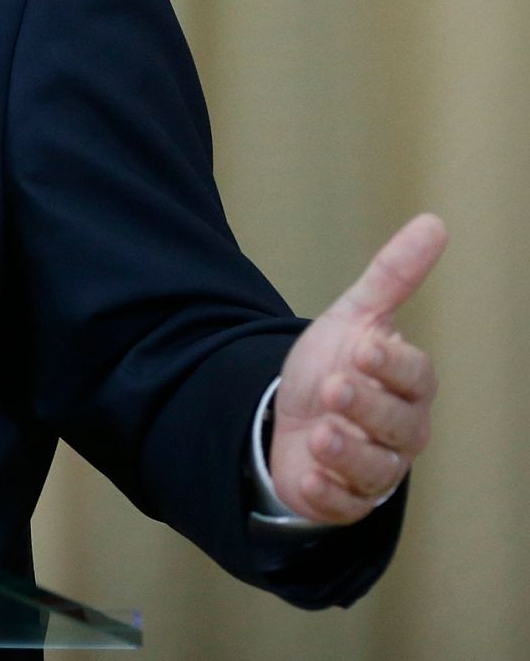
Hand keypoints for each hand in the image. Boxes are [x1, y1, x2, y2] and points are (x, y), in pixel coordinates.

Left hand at [270, 212, 445, 524]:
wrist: (292, 413)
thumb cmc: (335, 364)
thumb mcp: (355, 315)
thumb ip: (393, 275)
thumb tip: (433, 222)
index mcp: (408, 386)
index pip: (414, 377)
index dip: (391, 365)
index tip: (362, 347)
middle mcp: (401, 430)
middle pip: (396, 425)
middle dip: (365, 407)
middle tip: (334, 388)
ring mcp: (376, 469)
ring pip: (375, 469)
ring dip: (346, 453)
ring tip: (319, 433)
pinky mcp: (346, 499)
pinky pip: (344, 503)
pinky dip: (326, 491)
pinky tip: (308, 475)